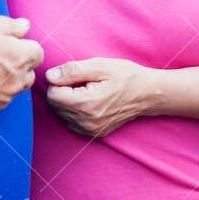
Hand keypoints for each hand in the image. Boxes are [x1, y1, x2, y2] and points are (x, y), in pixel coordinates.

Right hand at [0, 14, 42, 122]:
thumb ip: (11, 25)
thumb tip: (25, 28)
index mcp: (19, 57)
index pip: (38, 53)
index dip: (24, 46)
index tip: (9, 44)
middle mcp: (15, 82)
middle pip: (27, 74)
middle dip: (17, 65)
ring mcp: (1, 101)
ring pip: (11, 89)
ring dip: (3, 81)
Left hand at [44, 57, 158, 137]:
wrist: (148, 94)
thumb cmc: (126, 76)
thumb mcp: (100, 66)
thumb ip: (72, 70)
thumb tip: (50, 76)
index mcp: (86, 104)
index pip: (52, 94)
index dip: (59, 80)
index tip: (75, 75)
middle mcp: (86, 121)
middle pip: (55, 105)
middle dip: (63, 90)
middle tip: (82, 81)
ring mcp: (90, 130)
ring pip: (61, 114)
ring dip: (68, 101)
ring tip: (87, 90)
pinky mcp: (94, 133)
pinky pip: (71, 122)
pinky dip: (75, 111)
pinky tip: (89, 101)